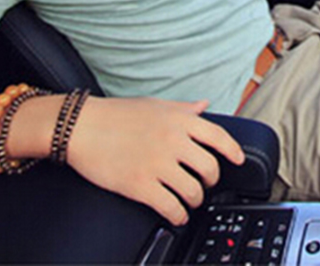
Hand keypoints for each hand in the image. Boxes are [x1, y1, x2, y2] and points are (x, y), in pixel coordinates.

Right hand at [66, 96, 244, 225]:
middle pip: (209, 168)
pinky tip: (175, 213)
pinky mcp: (141, 185)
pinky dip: (178, 215)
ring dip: (194, 200)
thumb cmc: (115, 114)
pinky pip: (172, 208)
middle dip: (210, 181)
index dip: (233, 151)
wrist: (81, 126)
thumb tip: (205, 106)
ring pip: (194, 191)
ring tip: (187, 199)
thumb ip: (183, 108)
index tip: (238, 160)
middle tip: (203, 183)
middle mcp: (172, 140)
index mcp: (178, 119)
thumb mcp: (154, 105)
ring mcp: (158, 163)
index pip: (218, 136)